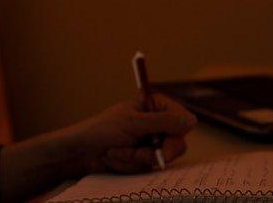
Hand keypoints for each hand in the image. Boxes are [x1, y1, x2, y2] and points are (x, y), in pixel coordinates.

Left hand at [0, 95, 197, 200]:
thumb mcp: (133, 123)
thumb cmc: (101, 130)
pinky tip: (115, 158)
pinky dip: (130, 164)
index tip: (163, 141)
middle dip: (152, 152)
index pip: (183, 119)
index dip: (176, 132)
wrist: (80, 153)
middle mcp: (157, 123)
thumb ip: (163, 122)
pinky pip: (148, 167)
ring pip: (162, 158)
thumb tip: (192, 120)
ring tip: (116, 152)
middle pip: (177, 143)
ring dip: (136, 158)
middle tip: (137, 153)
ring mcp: (150, 142)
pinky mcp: (143, 158)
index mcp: (155, 106)